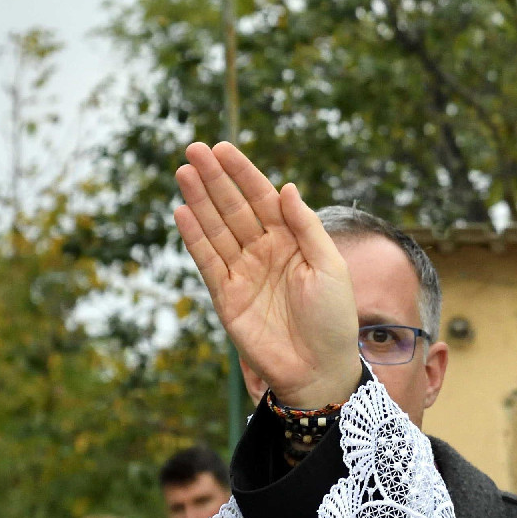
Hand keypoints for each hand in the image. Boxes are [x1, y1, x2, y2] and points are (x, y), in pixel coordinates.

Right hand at [174, 142, 360, 409]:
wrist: (319, 369)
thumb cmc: (334, 319)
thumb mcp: (330, 268)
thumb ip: (307, 227)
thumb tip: (287, 187)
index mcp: (294, 241)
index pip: (264, 198)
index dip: (244, 174)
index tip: (223, 148)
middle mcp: (265, 251)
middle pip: (235, 207)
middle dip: (215, 178)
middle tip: (194, 149)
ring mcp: (244, 272)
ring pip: (217, 228)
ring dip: (200, 200)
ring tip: (183, 172)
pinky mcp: (226, 295)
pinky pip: (207, 260)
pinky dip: (194, 237)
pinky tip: (182, 212)